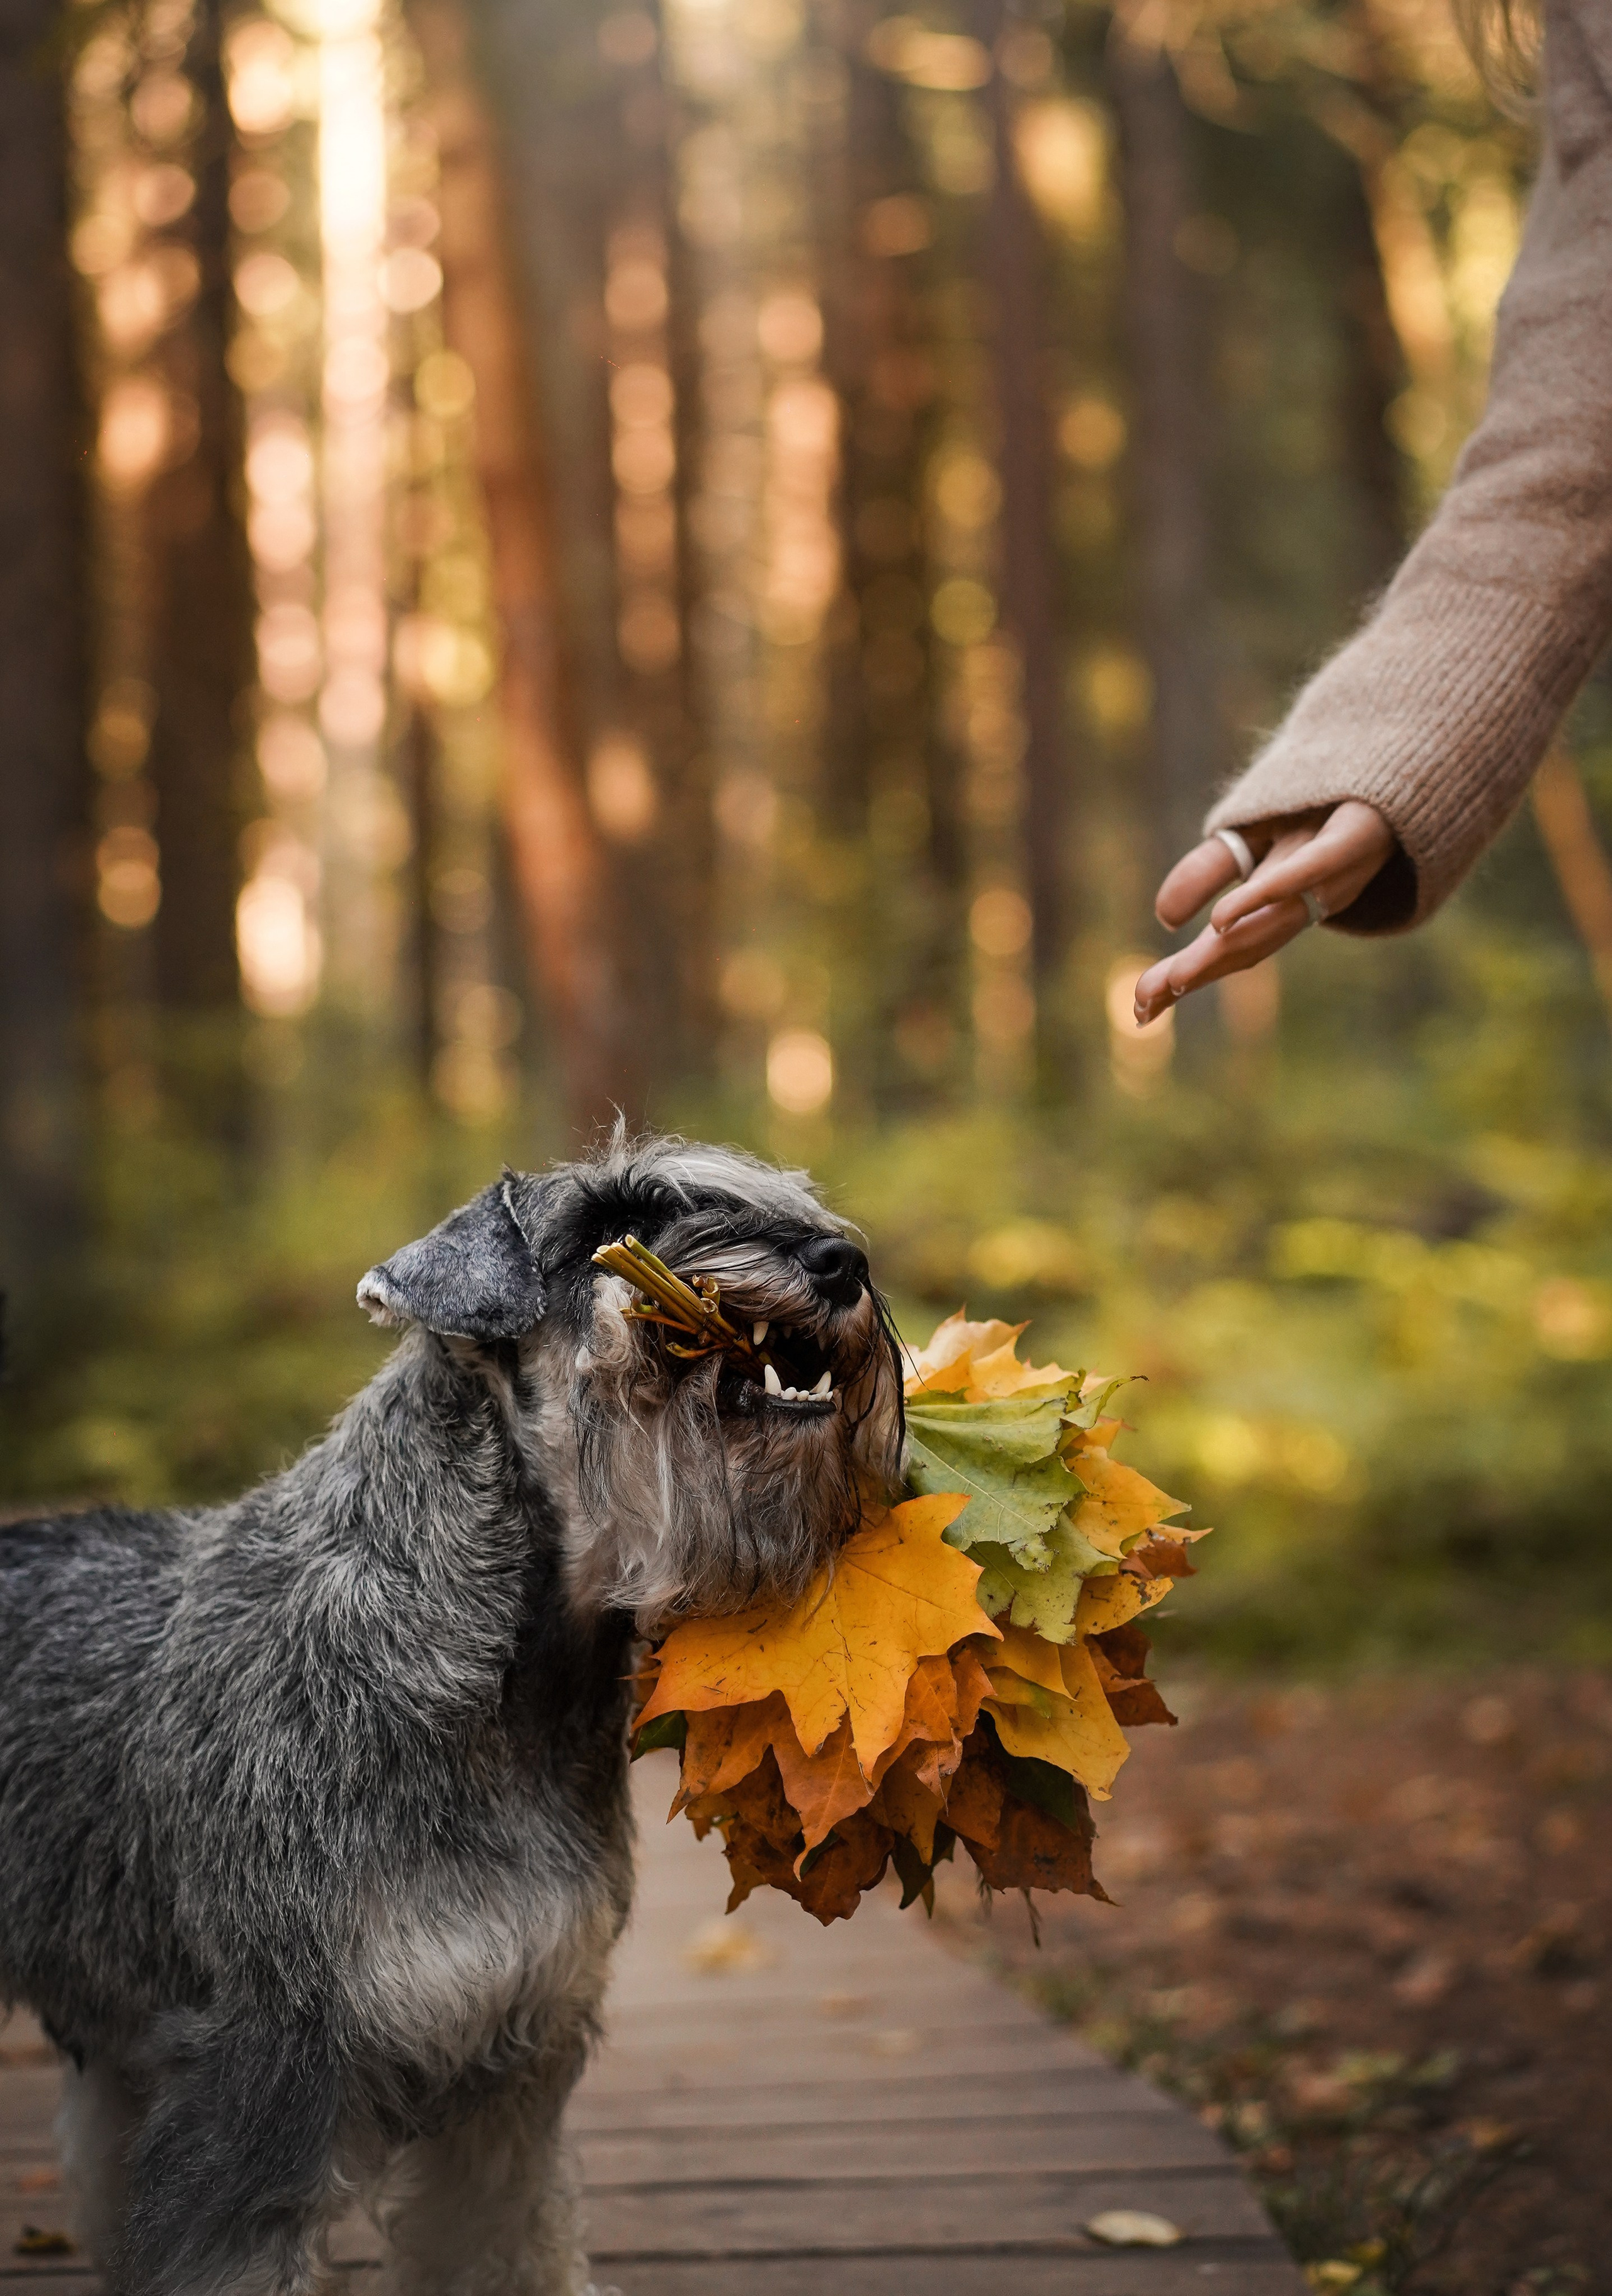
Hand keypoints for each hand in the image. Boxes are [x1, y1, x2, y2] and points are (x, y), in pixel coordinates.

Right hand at [1133, 801, 1395, 1025]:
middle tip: (1142, 1005)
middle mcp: (1313, 892)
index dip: (1187, 975)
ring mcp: (1339, 869)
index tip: (1138, 1010)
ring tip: (1175, 978)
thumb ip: (1209, 870)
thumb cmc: (1338, 794)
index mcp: (1290, 897)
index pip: (1231, 944)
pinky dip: (1265, 897)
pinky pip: (1311, 870)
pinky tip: (1222, 920)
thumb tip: (1166, 918)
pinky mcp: (1359, 833)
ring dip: (1220, 953)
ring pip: (1275, 920)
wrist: (1424, 753)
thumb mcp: (1257, 828)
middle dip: (1196, 973)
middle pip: (1249, 941)